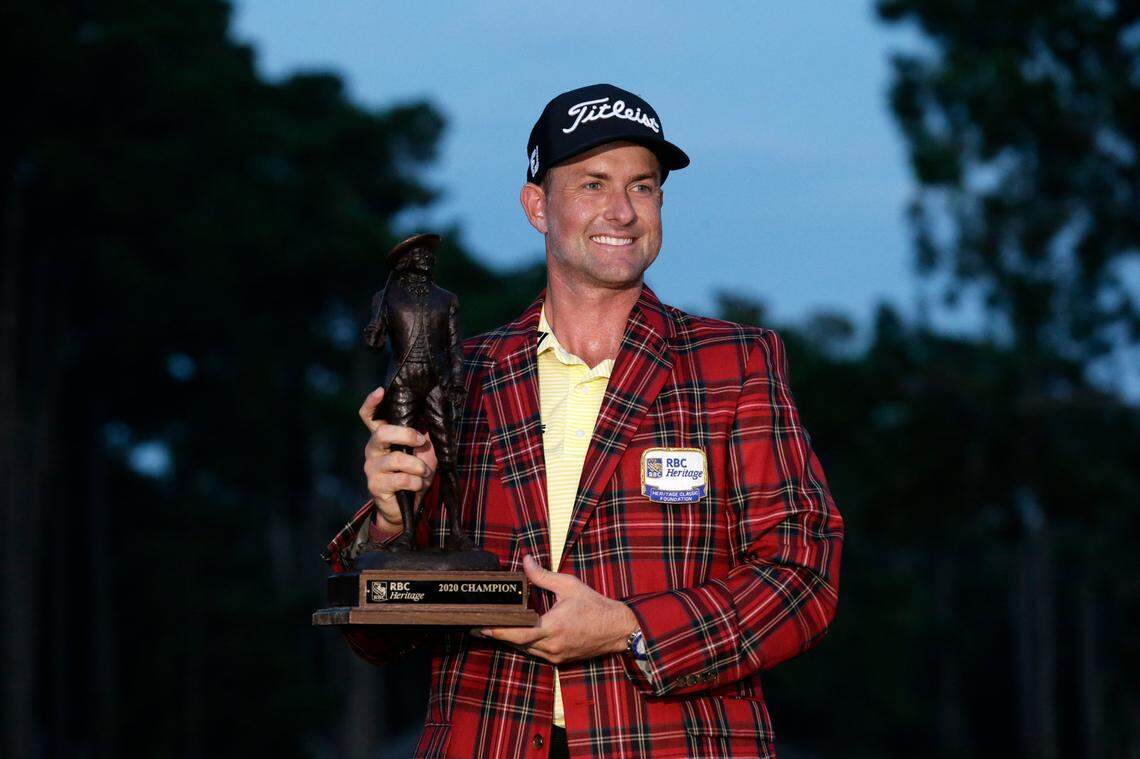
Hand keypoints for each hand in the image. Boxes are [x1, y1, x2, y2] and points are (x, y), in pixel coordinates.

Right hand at [359, 387, 436, 533]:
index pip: (369, 416)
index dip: (372, 402)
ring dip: (418, 466)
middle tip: (422, 442)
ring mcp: (372, 467)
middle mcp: (373, 449)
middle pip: (383, 432)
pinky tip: (419, 484)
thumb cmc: (415, 474)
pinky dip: (416, 482)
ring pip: (397, 459)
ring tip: (425, 473)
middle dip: (407, 435)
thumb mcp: (424, 453)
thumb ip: (425, 436)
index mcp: (382, 437)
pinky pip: (401, 479)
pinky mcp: (375, 485)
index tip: (381, 390)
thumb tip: (436, 418)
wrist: (406, 508)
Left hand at [472, 555, 637, 664]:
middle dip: (499, 635)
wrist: (618, 629)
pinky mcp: (560, 660)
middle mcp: (552, 646)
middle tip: (480, 626)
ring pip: (526, 650)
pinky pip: (536, 653)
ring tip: (495, 628)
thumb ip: (543, 576)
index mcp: (553, 627)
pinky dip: (526, 644)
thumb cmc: (595, 605)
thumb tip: (526, 561)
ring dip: (512, 640)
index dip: (498, 631)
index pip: (518, 633)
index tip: (481, 626)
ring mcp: (556, 656)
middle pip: (517, 644)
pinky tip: (518, 634)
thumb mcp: (568, 585)